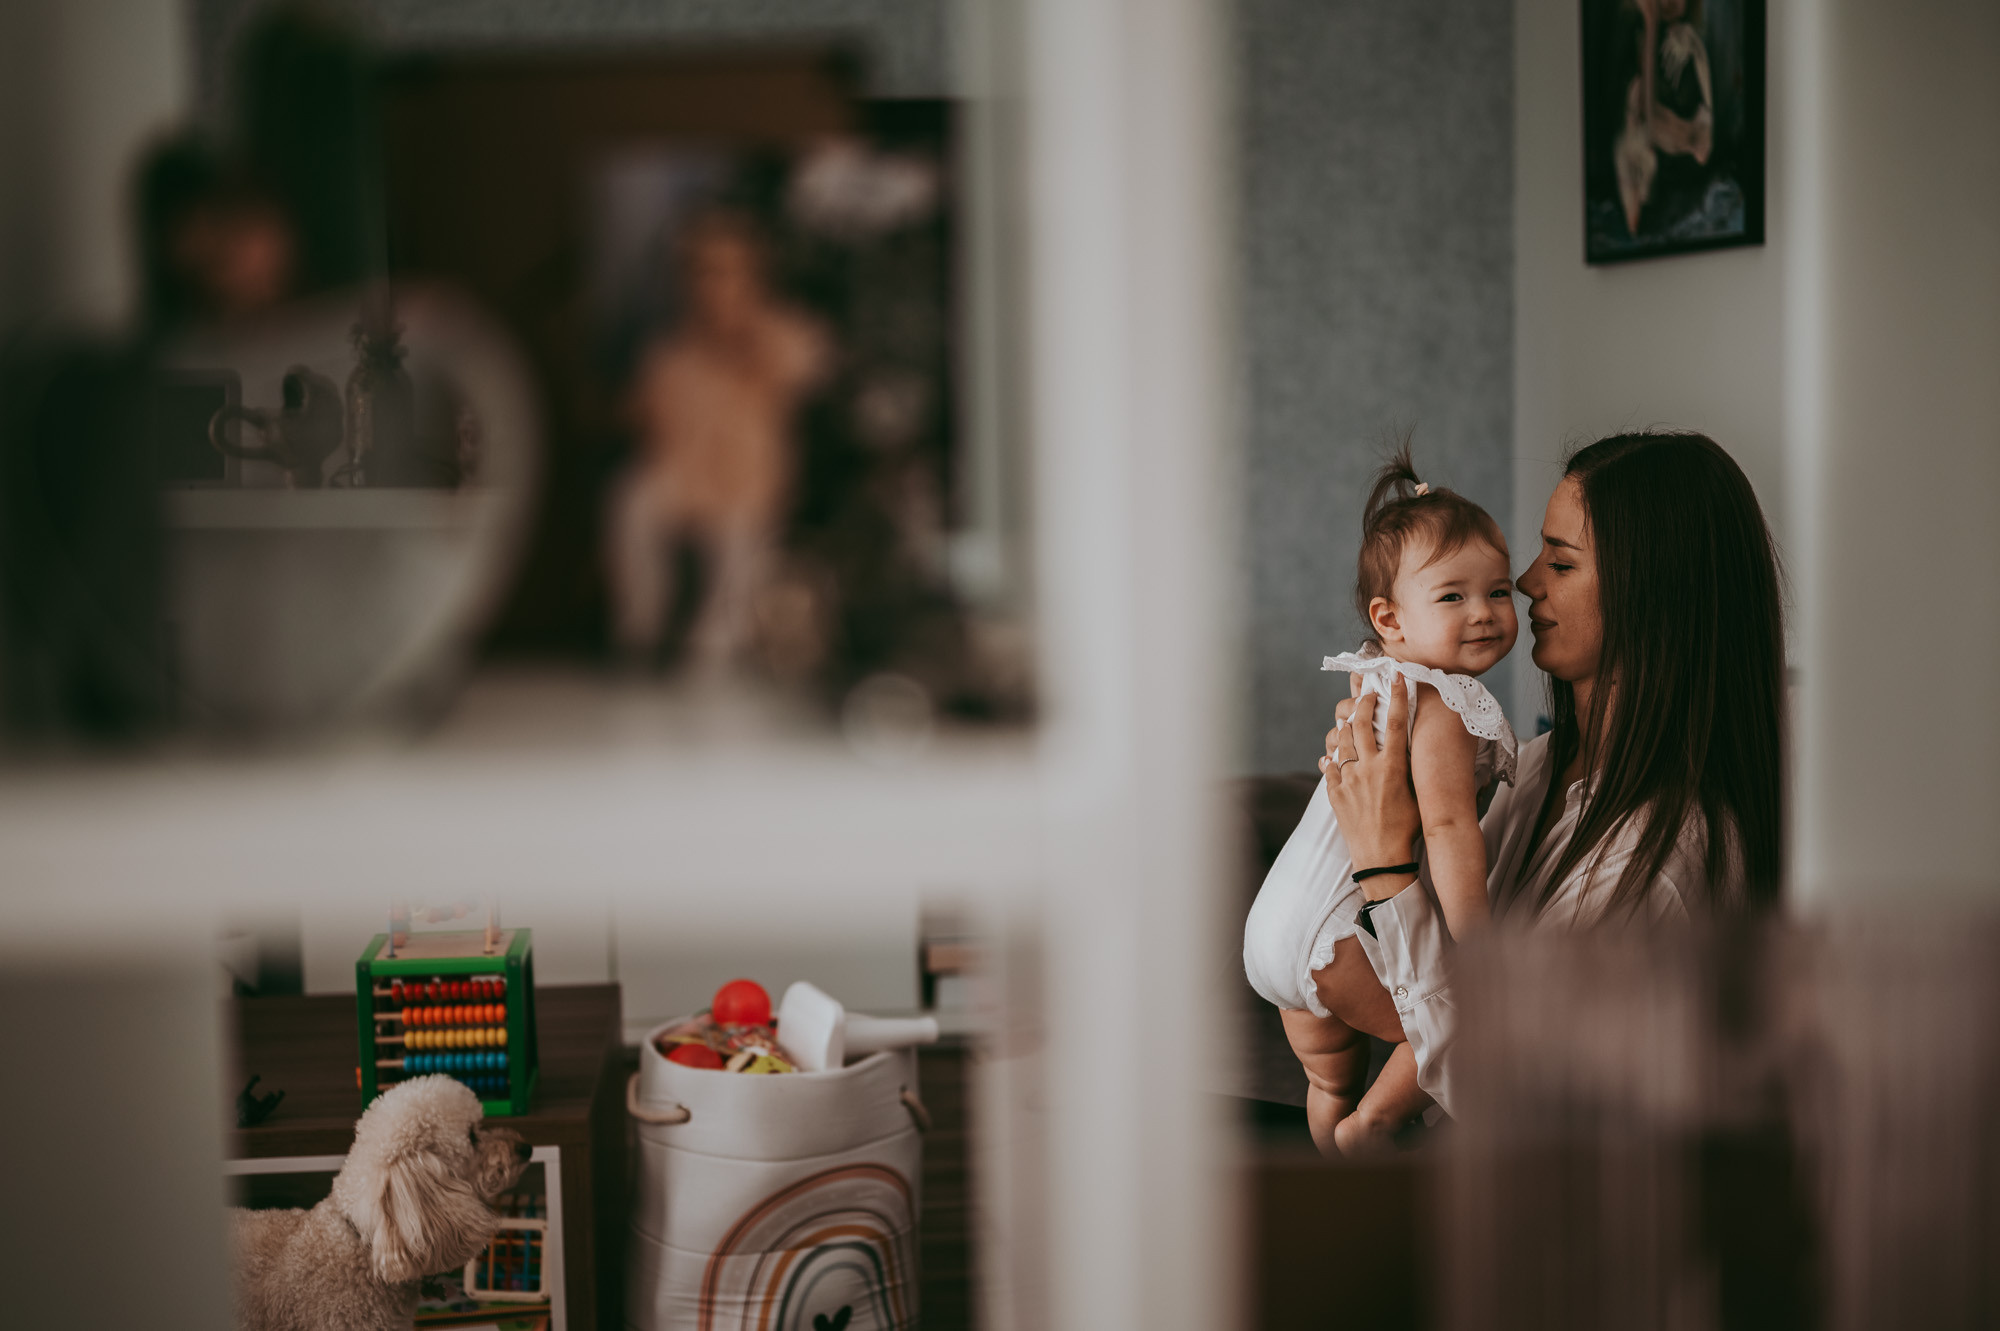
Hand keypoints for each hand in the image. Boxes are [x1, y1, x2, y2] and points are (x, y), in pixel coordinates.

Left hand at [1320, 687, 1421, 896]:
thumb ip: (1414, 770)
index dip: (1398, 695)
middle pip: (1362, 724)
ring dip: (1345, 726)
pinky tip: (1331, 756)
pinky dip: (1330, 759)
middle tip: (1366, 691)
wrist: (1382, 858)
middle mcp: (1369, 767)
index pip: (1396, 721)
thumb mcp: (1418, 796)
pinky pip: (1328, 768)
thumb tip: (1414, 750)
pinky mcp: (1335, 793)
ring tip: (1347, 718)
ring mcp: (1349, 779)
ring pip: (1341, 741)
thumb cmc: (1407, 829)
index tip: (1398, 677)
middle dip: (1363, 702)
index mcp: (1393, 766)